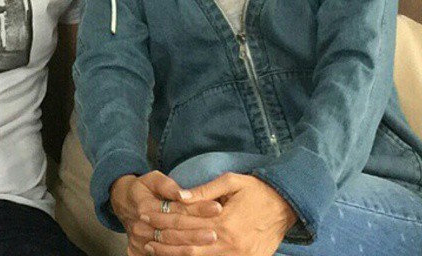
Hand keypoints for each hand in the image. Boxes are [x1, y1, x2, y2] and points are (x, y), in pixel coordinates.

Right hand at [110, 171, 220, 255]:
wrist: (121, 203)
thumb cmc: (141, 188)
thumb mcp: (151, 178)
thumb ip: (166, 185)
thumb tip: (182, 193)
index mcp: (145, 206)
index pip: (176, 210)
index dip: (197, 208)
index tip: (217, 206)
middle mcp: (142, 227)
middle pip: (174, 231)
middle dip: (197, 232)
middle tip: (217, 231)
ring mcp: (141, 241)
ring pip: (170, 246)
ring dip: (191, 245)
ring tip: (212, 241)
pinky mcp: (141, 251)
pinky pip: (162, 255)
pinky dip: (179, 255)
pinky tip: (196, 253)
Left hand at [146, 173, 295, 255]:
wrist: (287, 206)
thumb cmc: (257, 190)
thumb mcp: (231, 181)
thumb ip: (205, 191)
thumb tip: (180, 196)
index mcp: (224, 222)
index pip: (185, 224)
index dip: (163, 222)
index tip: (145, 217)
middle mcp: (229, 244)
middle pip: (188, 247)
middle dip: (163, 243)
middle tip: (143, 239)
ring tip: (154, 251)